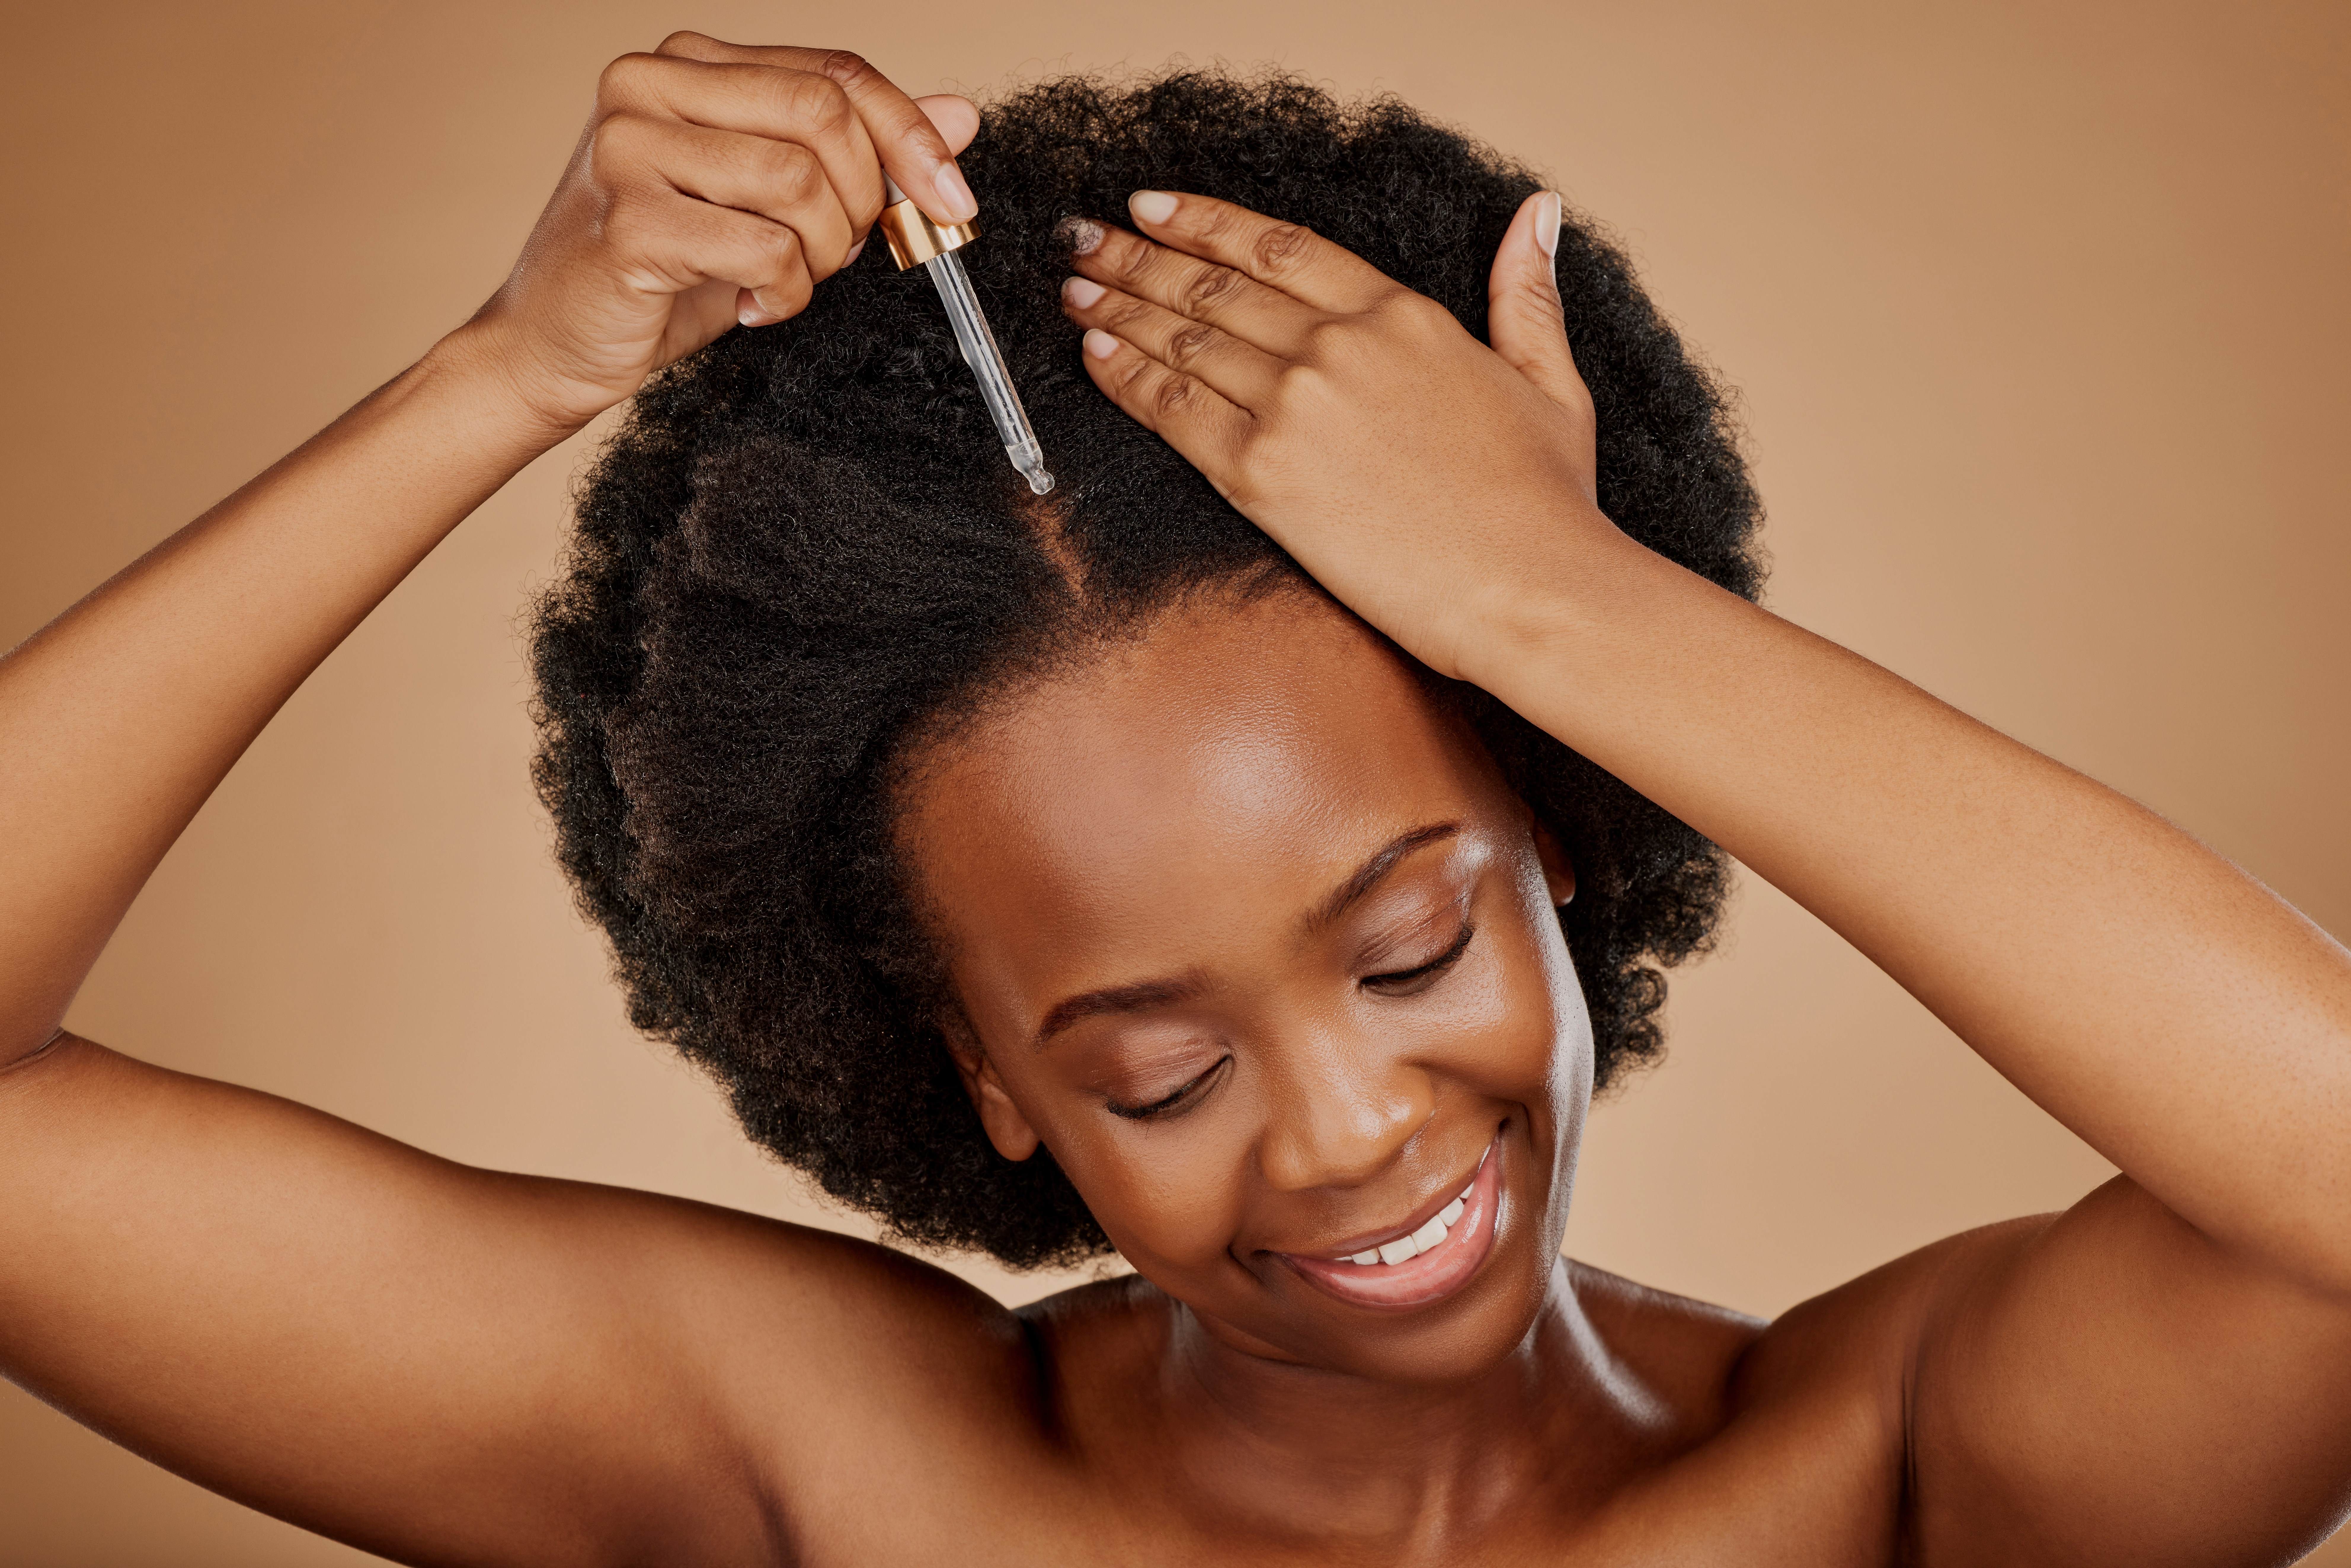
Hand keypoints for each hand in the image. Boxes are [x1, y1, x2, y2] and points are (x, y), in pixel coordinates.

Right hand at [453, 33, 978, 441]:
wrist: (557, 342)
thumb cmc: (670, 270)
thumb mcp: (776, 202)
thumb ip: (858, 152)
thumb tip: (960, 116)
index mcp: (690, 64)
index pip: (835, 73)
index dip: (910, 135)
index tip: (952, 199)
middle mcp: (649, 85)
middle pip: (823, 116)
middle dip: (859, 200)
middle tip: (833, 254)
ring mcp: (630, 148)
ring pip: (798, 183)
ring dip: (819, 253)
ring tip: (783, 280)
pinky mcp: (630, 221)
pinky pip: (763, 248)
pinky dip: (781, 292)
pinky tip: (750, 304)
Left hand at [1058, 190, 1613, 682]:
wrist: (1528, 587)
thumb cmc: (1545, 500)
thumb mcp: (1549, 378)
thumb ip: (1527, 291)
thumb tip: (1538, 211)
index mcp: (1400, 316)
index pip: (1278, 247)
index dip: (1204, 222)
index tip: (1152, 208)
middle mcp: (1338, 346)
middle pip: (1214, 285)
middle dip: (1137, 257)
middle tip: (1082, 241)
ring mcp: (1295, 406)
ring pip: (1183, 339)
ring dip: (1118, 308)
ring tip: (1075, 290)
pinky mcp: (1262, 474)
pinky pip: (1174, 409)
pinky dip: (1126, 376)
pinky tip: (1094, 354)